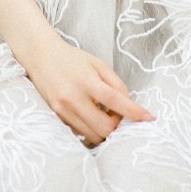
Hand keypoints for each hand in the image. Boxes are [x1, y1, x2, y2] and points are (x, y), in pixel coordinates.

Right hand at [19, 33, 155, 146]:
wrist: (40, 56)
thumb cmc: (72, 59)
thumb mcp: (97, 64)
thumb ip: (115, 84)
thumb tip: (128, 106)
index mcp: (87, 81)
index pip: (115, 101)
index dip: (134, 112)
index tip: (149, 118)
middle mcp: (74, 98)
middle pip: (105, 127)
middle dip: (117, 126)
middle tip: (118, 114)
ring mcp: (63, 110)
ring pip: (93, 135)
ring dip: (104, 130)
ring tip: (103, 114)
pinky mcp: (56, 118)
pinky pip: (79, 133)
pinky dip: (90, 129)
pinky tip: (90, 115)